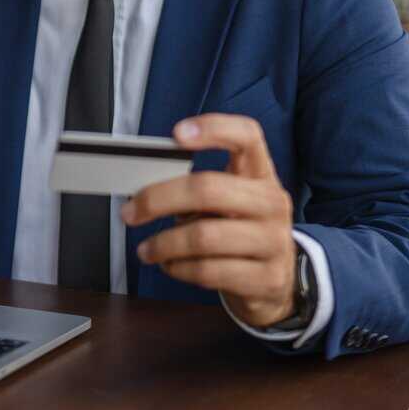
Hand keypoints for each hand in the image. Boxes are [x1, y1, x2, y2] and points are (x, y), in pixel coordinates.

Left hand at [122, 114, 296, 327]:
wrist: (278, 280)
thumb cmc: (240, 231)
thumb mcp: (228, 202)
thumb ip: (196, 190)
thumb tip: (146, 191)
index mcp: (260, 174)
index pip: (247, 136)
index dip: (213, 128)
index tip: (177, 135)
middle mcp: (271, 203)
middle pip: (209, 188)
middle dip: (158, 199)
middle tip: (130, 212)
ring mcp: (273, 241)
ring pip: (203, 236)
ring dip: (163, 243)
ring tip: (146, 249)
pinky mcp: (266, 279)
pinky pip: (209, 271)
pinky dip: (179, 268)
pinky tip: (171, 265)